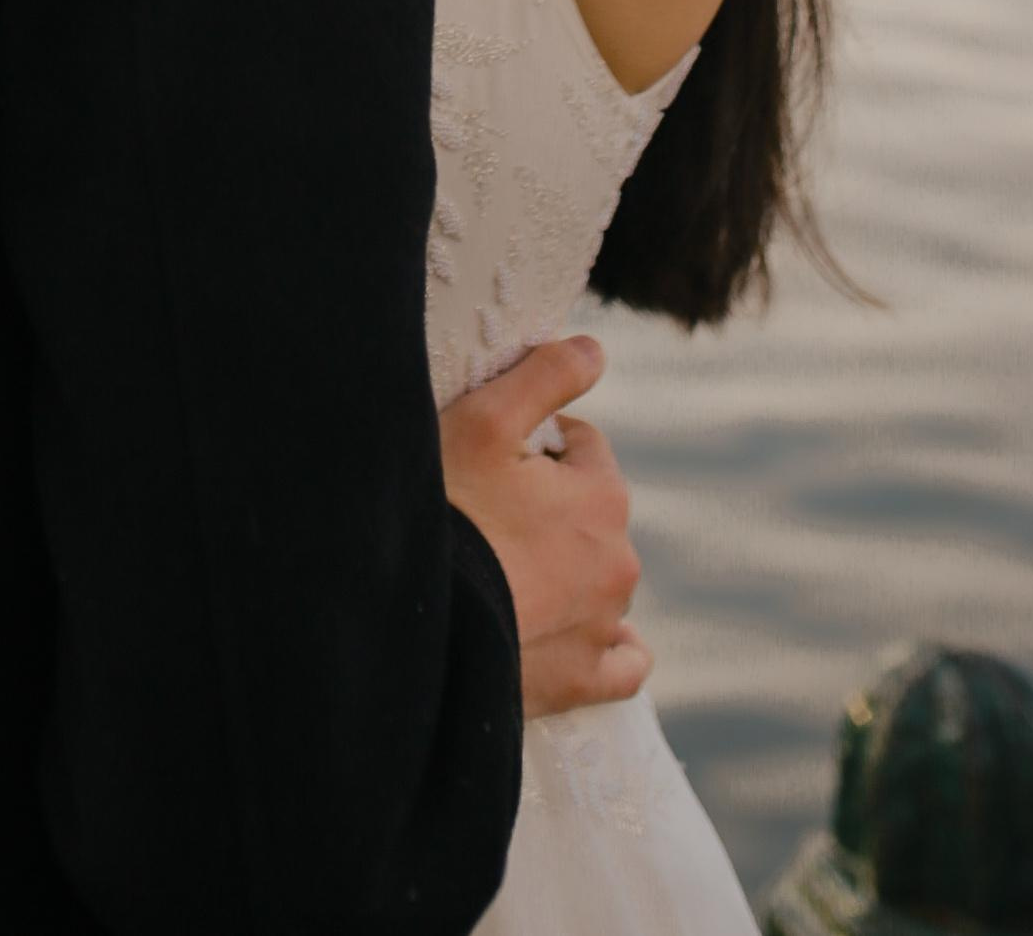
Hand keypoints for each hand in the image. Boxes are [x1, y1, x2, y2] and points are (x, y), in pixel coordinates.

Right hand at [438, 335, 649, 717]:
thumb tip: (597, 350)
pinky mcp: (583, 682)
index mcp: (605, 496)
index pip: (582, 446)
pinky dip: (604, 647)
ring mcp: (603, 628)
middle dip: (550, 507)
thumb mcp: (485, 420)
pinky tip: (570, 635)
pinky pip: (621, 665)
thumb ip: (548, 375)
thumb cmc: (445, 507)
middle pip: (589, 512)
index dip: (533, 445)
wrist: (410, 620)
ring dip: (567, 570)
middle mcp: (619, 563)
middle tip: (486, 515)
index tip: (490, 460)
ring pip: (599, 580)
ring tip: (502, 572)